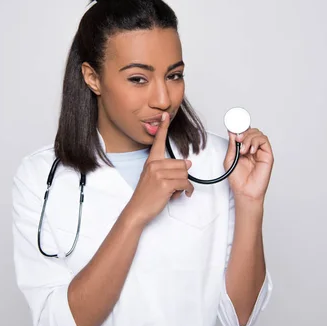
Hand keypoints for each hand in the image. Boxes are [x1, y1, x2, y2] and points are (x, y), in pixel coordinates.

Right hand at [125, 112, 193, 227]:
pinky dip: (187, 191)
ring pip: (185, 174)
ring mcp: (159, 174)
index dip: (163, 127)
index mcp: (151, 161)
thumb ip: (168, 169)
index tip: (166, 115)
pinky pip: (186, 183)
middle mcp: (154, 165)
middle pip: (182, 164)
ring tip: (173, 192)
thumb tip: (188, 163)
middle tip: (172, 187)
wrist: (137, 210)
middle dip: (182, 177)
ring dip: (184, 186)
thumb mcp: (153, 178)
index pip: (158, 142)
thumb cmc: (146, 196)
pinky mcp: (165, 183)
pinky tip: (181, 195)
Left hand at [223, 127, 273, 201]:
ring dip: (249, 138)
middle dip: (244, 132)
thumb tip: (233, 132)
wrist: (244, 191)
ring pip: (258, 134)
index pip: (244, 133)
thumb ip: (232, 145)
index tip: (232, 126)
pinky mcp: (267, 155)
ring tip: (243, 149)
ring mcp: (260, 152)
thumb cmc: (237, 179)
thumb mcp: (229, 159)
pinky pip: (264, 141)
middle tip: (238, 139)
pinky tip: (251, 150)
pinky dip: (256, 141)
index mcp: (243, 149)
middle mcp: (252, 149)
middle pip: (251, 131)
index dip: (239, 128)